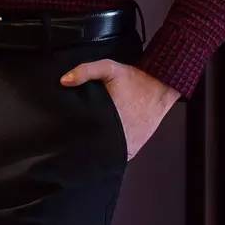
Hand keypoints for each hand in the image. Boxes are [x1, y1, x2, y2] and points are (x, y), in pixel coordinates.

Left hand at [60, 59, 180, 159]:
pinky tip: (100, 144)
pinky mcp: (133, 150)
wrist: (161, 87)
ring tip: (84, 139)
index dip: (71, 132)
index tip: (63, 129)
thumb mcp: (109, 68)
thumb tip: (64, 81)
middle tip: (69, 135)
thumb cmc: (134, 79)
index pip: (82, 134)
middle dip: (80, 141)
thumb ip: (86, 71)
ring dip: (94, 148)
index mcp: (108, 119)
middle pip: (90, 147)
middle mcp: (118, 137)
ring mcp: (126, 146)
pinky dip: (108, 152)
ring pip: (103, 154)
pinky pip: (116, 156)